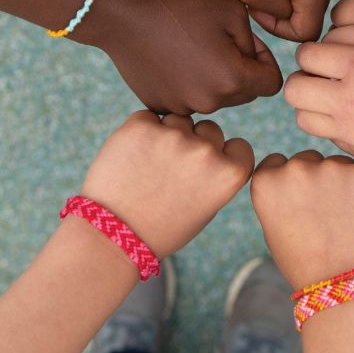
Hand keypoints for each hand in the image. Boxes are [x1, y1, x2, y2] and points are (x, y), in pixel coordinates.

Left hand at [80, 111, 254, 258]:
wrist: (114, 235)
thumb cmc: (162, 226)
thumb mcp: (207, 207)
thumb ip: (217, 173)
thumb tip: (214, 142)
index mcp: (228, 174)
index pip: (239, 146)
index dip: (223, 157)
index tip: (205, 173)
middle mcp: (205, 152)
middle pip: (210, 129)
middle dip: (196, 144)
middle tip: (171, 172)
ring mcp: (173, 137)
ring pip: (178, 121)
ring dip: (168, 135)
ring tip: (149, 167)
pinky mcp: (140, 127)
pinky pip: (148, 117)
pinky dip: (141, 133)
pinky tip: (133, 159)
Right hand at [87, 0, 282, 114]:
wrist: (122, 13)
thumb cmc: (180, 4)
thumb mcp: (233, 10)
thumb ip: (255, 42)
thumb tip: (253, 63)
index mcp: (233, 79)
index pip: (272, 83)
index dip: (264, 60)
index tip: (245, 41)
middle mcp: (210, 102)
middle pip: (245, 93)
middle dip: (240, 70)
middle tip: (217, 40)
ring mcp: (183, 107)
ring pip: (216, 97)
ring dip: (213, 78)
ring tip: (190, 47)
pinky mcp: (161, 106)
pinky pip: (188, 99)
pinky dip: (186, 83)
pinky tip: (171, 58)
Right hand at [250, 151, 353, 288]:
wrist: (346, 287)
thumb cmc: (307, 265)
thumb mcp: (274, 229)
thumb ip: (281, 194)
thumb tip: (294, 172)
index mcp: (267, 182)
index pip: (277, 163)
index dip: (290, 184)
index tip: (299, 203)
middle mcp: (296, 169)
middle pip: (307, 160)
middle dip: (316, 180)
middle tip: (326, 215)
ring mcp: (333, 167)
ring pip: (337, 165)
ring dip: (342, 182)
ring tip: (346, 221)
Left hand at [284, 43, 353, 180]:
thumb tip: (340, 58)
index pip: (307, 54)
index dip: (312, 55)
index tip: (324, 58)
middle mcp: (349, 96)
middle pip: (294, 88)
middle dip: (303, 81)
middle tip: (320, 81)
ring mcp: (351, 129)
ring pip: (302, 117)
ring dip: (312, 108)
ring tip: (333, 103)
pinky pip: (328, 138)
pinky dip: (332, 129)